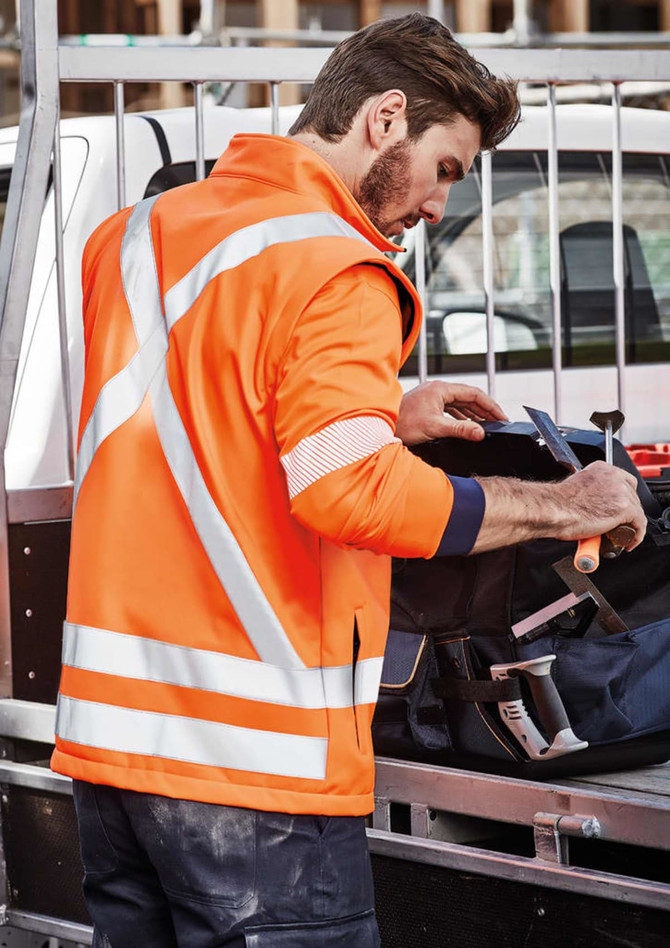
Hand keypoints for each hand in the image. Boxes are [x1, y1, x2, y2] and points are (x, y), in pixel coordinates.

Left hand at [395, 381, 507, 445]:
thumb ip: (460, 430)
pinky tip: (466, 426)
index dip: (491, 406)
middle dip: (484, 410)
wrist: (379, 427)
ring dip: (473, 414)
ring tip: (486, 425)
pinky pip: (450, 408)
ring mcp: (432, 396)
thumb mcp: (435, 428)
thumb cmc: (403, 425)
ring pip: (459, 403)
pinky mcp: (427, 405)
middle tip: (499, 423)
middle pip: (468, 397)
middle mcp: (437, 389)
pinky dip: (461, 417)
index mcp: (441, 389)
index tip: (502, 417)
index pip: (474, 393)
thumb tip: (481, 432)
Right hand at [471, 462, 645, 553]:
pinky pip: (639, 524)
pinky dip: (636, 535)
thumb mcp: (576, 487)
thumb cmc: (557, 503)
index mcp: (601, 468)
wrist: (553, 510)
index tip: (620, 507)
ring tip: (620, 535)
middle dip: (627, 511)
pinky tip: (629, 542)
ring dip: (630, 524)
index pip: (624, 480)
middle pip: (632, 495)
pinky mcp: (625, 508)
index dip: (624, 496)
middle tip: (619, 524)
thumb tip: (592, 503)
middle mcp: (613, 476)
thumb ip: (589, 491)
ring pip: (636, 510)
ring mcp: (621, 492)